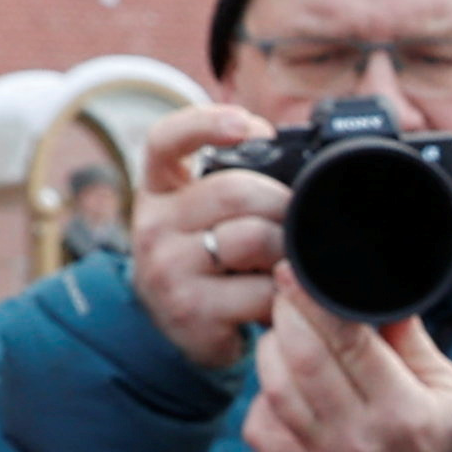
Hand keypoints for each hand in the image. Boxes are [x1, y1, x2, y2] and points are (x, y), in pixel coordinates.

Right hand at [131, 100, 287, 370]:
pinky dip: (284, 292)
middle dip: (282, 203)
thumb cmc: (208, 256)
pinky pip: (260, 290)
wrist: (181, 328)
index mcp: (159, 187)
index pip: (167, 140)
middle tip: (298, 220)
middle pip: (235, 191)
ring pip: (251, 238)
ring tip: (287, 259)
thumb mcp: (207, 212)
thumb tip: (289, 151)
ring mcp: (167, 269)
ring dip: (286, 248)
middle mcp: (153, 223)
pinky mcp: (190, 310)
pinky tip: (280, 294)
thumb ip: (237, 179)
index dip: (207, 123)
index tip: (251, 126)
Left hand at [244, 280, 451, 451]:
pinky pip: (260, 427)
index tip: (296, 272)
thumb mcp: (446, 384)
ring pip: (274, 389)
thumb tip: (372, 288)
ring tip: (286, 331)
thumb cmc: (438, 432)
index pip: (350, 344)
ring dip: (272, 348)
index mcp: (402, 411)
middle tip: (287, 292)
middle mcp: (360, 438)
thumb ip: (409, 337)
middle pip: (303, 360)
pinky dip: (261, 396)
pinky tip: (282, 381)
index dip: (316, 302)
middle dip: (287, 314)